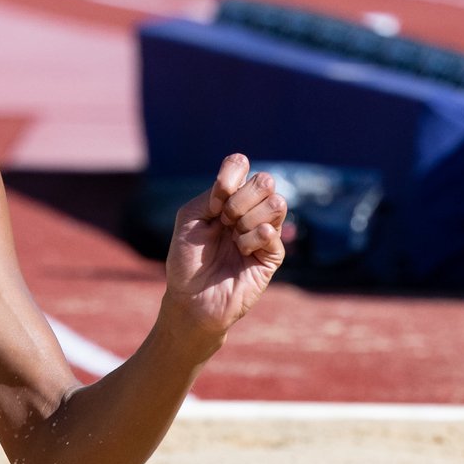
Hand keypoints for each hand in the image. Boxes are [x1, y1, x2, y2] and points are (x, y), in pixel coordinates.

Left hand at [163, 154, 286, 339]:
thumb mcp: (189, 219)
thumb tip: (235, 185)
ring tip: (233, 237)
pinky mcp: (273, 254)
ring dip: (248, 218)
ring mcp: (263, 231)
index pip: (240, 166)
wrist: (193, 298)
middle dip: (240, 199)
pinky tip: (242, 250)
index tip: (215, 199)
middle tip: (224, 219)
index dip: (230, 176)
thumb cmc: (187, 260)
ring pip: (277, 202)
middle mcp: (249, 211)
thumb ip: (211, 195)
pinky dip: (254, 237)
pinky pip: (272, 231)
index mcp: (227, 199)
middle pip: (264, 181)